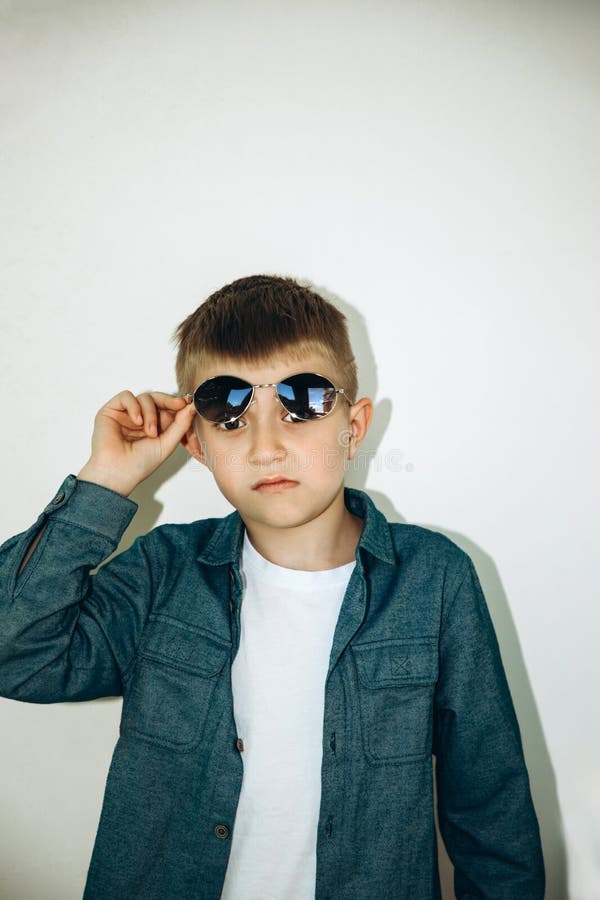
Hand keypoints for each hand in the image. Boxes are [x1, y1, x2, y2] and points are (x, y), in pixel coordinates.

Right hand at [77, 390, 196, 495]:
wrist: (118, 473)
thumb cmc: (140, 464)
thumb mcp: (167, 443)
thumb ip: (180, 425)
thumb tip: (191, 406)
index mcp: (154, 426)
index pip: (167, 408)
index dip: (176, 404)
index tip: (187, 403)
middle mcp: (140, 418)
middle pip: (157, 398)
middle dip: (168, 401)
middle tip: (178, 405)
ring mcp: (126, 414)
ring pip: (144, 397)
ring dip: (151, 413)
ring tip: (150, 432)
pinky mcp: (111, 410)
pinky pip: (126, 396)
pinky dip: (134, 406)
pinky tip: (137, 421)